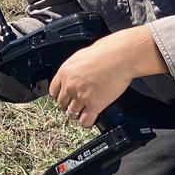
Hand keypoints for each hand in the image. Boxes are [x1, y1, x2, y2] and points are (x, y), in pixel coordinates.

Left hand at [49, 25, 166, 128]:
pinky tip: (89, 118)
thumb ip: (74, 69)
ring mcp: (81, 97)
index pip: (53, 91)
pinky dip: (86, 122)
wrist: (121, 57)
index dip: (60, 95)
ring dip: (77, 113)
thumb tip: (74, 74)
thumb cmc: (106, 52)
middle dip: (68, 104)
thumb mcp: (81, 56)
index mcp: (65, 72)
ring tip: (83, 111)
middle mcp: (70, 86)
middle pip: (62, 103)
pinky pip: (85, 121)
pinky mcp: (95, 105)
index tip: (64, 97)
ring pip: (72, 113)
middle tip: (75, 103)